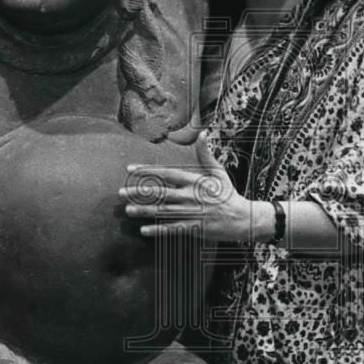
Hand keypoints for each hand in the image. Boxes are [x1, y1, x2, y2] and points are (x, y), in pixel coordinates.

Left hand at [119, 131, 265, 241]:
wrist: (243, 218)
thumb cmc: (228, 194)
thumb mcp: (218, 172)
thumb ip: (206, 154)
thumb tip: (203, 133)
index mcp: (195, 180)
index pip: (166, 173)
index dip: (147, 170)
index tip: (129, 169)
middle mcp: (191, 195)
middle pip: (160, 193)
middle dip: (139, 193)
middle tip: (120, 192)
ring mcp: (193, 213)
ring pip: (163, 211)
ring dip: (144, 211)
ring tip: (127, 210)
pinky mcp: (195, 228)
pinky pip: (173, 229)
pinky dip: (158, 230)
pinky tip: (143, 230)